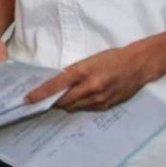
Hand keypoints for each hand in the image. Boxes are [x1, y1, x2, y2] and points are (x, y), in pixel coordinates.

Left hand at [25, 45, 151, 110]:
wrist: (137, 65)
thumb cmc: (111, 58)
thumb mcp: (88, 60)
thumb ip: (73, 72)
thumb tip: (56, 83)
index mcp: (82, 71)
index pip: (55, 85)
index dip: (40, 94)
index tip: (27, 99)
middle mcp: (90, 86)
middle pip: (62, 100)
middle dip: (51, 101)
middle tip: (40, 101)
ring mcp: (99, 98)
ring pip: (73, 106)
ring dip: (64, 104)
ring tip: (58, 99)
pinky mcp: (106, 105)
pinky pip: (86, 108)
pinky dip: (78, 105)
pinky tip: (77, 99)